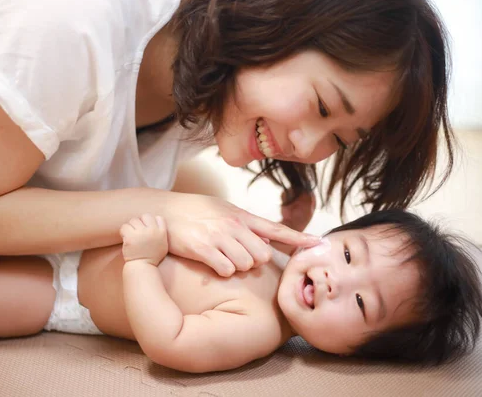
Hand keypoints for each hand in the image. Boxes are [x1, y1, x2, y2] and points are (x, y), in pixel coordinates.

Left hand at [120, 214, 168, 265]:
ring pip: (134, 220)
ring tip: (132, 236)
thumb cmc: (152, 257)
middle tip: (138, 232)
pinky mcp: (130, 237)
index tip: (148, 229)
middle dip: (141, 223)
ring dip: (131, 227)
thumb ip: (161, 232)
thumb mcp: (163, 245)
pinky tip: (126, 238)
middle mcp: (152, 231)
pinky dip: (124, 231)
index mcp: (162, 233)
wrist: (142, 267)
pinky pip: (125, 226)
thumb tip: (156, 219)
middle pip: (145, 216)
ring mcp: (141, 233)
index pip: (158, 218)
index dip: (152, 222)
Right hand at [162, 193, 319, 276]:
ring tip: (219, 258)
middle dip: (253, 262)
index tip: (320, 245)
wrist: (161, 210)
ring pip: (245, 265)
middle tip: (236, 257)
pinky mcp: (203, 248)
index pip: (277, 229)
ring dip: (235, 267)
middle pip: (262, 255)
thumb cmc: (193, 212)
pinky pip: (225, 269)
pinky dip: (221, 271)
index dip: (299, 239)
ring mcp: (219, 235)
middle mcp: (234, 224)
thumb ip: (245, 224)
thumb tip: (267, 238)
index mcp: (241, 215)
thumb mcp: (222, 210)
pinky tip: (210, 264)